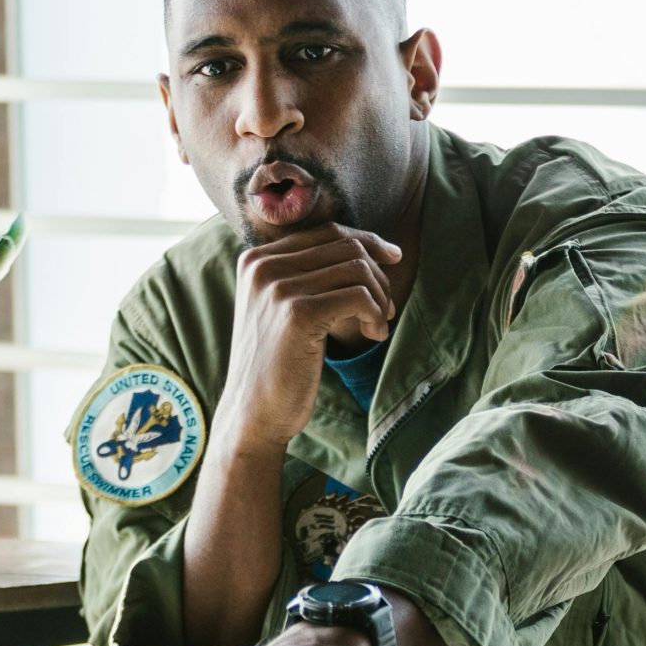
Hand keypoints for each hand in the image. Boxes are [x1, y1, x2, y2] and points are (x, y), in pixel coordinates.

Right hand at [218, 225, 401, 450]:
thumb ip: (305, 274)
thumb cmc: (275, 364)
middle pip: (345, 246)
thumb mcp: (279, 308)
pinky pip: (359, 296)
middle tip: (387, 307)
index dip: (367, 242)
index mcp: (256, 259)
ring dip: (380, 297)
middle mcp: (263, 266)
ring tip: (379, 325)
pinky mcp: (298, 314)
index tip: (393, 259)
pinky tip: (374, 335)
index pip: (326, 232)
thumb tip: (366, 246)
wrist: (252, 414)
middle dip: (378, 274)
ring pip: (357, 268)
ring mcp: (278, 288)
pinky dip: (376, 315)